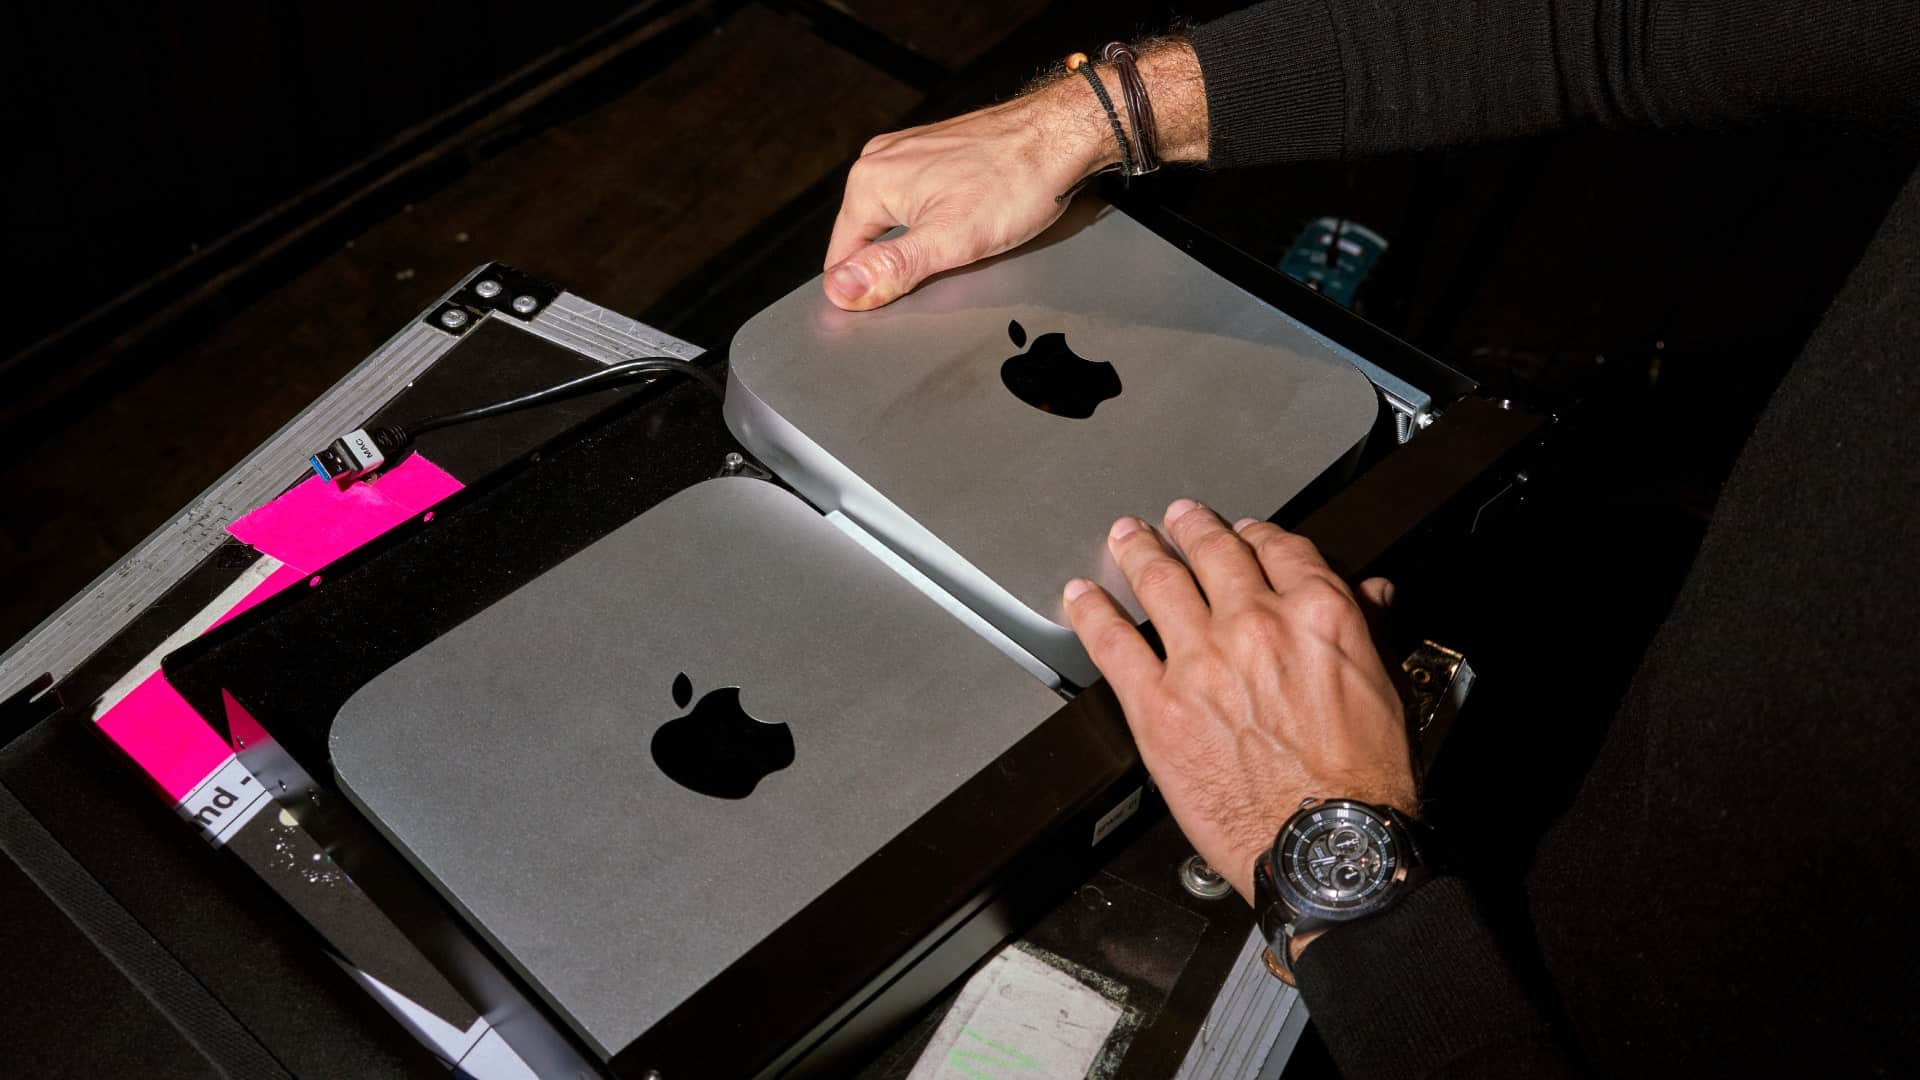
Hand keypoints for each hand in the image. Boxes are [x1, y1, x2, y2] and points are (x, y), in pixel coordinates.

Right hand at [824, 43, 1208, 309]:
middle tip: (945, 267)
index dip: (867, 289)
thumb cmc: (1017, 179)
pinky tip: (969, 222)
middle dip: (897, 264)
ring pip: (894, 221)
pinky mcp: (935, 153)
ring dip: (920, 243)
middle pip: (866, 240)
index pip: (841, 259)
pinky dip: (936, 221)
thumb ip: (892, 268)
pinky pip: (917, 202)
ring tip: (962, 241)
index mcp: (870, 181)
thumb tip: (841, 290)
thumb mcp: (951, 241)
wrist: (1062, 134)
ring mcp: (908, 153)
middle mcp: (881, 160)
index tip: (900, 300)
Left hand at [1063, 499, 1414, 903]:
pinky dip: (1091, 613)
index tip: (1247, 534)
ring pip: (1160, 581)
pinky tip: (1081, 597)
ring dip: (1139, 550)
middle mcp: (1256, 624)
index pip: (1281, 548)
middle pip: (1215, 552)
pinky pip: (1112, 643)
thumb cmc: (1362, 783)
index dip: (1258, 534)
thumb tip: (1370, 593)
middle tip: (1179, 518)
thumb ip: (1366, 629)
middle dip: (1193, 528)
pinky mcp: (1158, 703)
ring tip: (1127, 536)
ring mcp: (1201, 660)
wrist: (1326, 843)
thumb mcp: (1386, 689)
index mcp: (1318, 614)